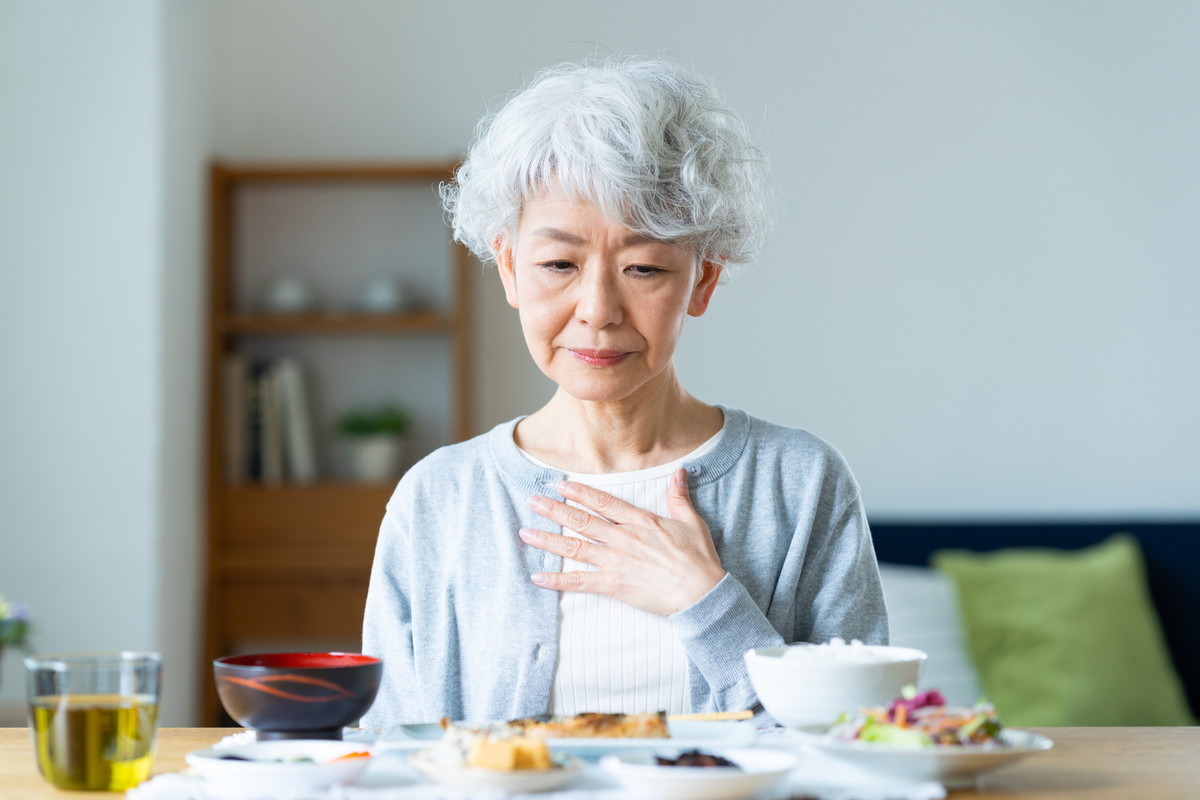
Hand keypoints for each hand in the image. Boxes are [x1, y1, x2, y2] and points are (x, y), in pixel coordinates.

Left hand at [518, 468, 726, 615]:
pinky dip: (557, 580)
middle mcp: (622, 538)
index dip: (580, 493)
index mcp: (639, 522)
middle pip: (581, 521)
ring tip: (526, 533)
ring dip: (548, 540)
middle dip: (554, 510)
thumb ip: (678, 497)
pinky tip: (538, 576)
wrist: (701, 593)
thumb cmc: (699, 559)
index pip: (603, 502)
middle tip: (532, 501)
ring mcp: (615, 561)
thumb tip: (680, 472)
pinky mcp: (613, 585)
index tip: (560, 485)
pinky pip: (579, 582)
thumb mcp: (692, 522)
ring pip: (574, 547)